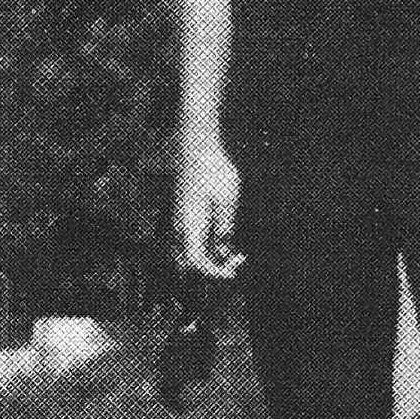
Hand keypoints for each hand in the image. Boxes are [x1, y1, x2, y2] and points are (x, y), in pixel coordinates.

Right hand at [176, 144, 241, 278]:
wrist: (198, 148)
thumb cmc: (214, 169)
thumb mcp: (227, 197)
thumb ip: (224, 224)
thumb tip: (223, 248)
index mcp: (189, 222)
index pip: (195, 258)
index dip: (212, 270)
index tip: (232, 271)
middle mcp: (182, 225)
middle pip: (191, 259)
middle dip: (213, 268)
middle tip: (237, 264)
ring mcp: (184, 221)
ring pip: (193, 252)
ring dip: (213, 259)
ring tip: (236, 257)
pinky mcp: (189, 216)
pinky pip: (197, 240)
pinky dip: (211, 248)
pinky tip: (229, 247)